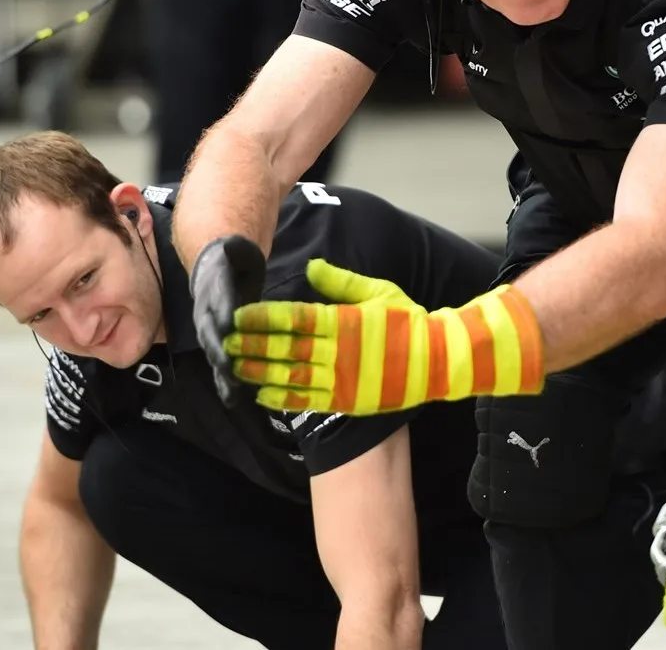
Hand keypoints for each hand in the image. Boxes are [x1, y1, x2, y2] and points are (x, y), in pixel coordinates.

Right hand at [191, 235, 268, 407]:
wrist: (213, 269)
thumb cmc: (232, 258)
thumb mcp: (235, 250)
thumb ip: (233, 251)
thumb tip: (229, 246)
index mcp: (214, 287)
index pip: (219, 299)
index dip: (224, 311)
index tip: (230, 325)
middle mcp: (207, 312)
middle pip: (211, 333)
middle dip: (219, 350)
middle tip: (229, 367)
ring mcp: (210, 330)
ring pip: (214, 353)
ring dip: (222, 373)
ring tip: (231, 394)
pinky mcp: (219, 342)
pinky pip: (220, 363)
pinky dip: (225, 382)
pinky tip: (233, 401)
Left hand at [224, 260, 545, 413]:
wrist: (439, 360)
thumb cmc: (408, 322)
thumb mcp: (378, 291)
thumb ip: (342, 282)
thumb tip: (312, 266)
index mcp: (344, 320)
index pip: (295, 317)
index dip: (264, 318)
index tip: (240, 315)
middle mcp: (339, 350)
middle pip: (286, 348)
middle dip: (254, 345)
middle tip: (226, 342)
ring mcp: (343, 378)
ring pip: (292, 375)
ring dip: (261, 372)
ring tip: (236, 367)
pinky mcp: (348, 400)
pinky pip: (309, 400)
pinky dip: (284, 397)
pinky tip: (262, 394)